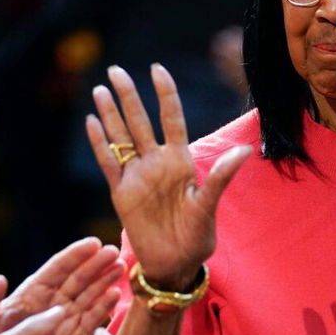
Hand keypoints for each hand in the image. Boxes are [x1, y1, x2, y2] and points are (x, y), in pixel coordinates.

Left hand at [0, 237, 123, 334]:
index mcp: (33, 293)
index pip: (57, 269)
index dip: (75, 255)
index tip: (93, 243)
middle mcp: (52, 302)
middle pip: (78, 278)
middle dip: (96, 265)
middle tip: (114, 253)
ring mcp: (65, 318)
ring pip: (88, 294)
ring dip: (104, 280)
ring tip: (120, 267)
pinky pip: (92, 318)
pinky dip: (104, 306)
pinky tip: (115, 294)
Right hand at [85, 65, 250, 289]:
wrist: (174, 264)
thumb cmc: (197, 238)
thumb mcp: (209, 207)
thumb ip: (221, 178)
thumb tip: (245, 152)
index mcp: (179, 161)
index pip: (171, 119)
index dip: (164, 94)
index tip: (157, 69)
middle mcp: (156, 163)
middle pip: (139, 121)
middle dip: (128, 95)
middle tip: (116, 69)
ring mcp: (136, 176)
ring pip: (120, 137)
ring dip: (110, 114)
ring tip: (100, 89)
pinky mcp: (120, 192)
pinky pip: (108, 163)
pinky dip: (99, 143)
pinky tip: (91, 122)